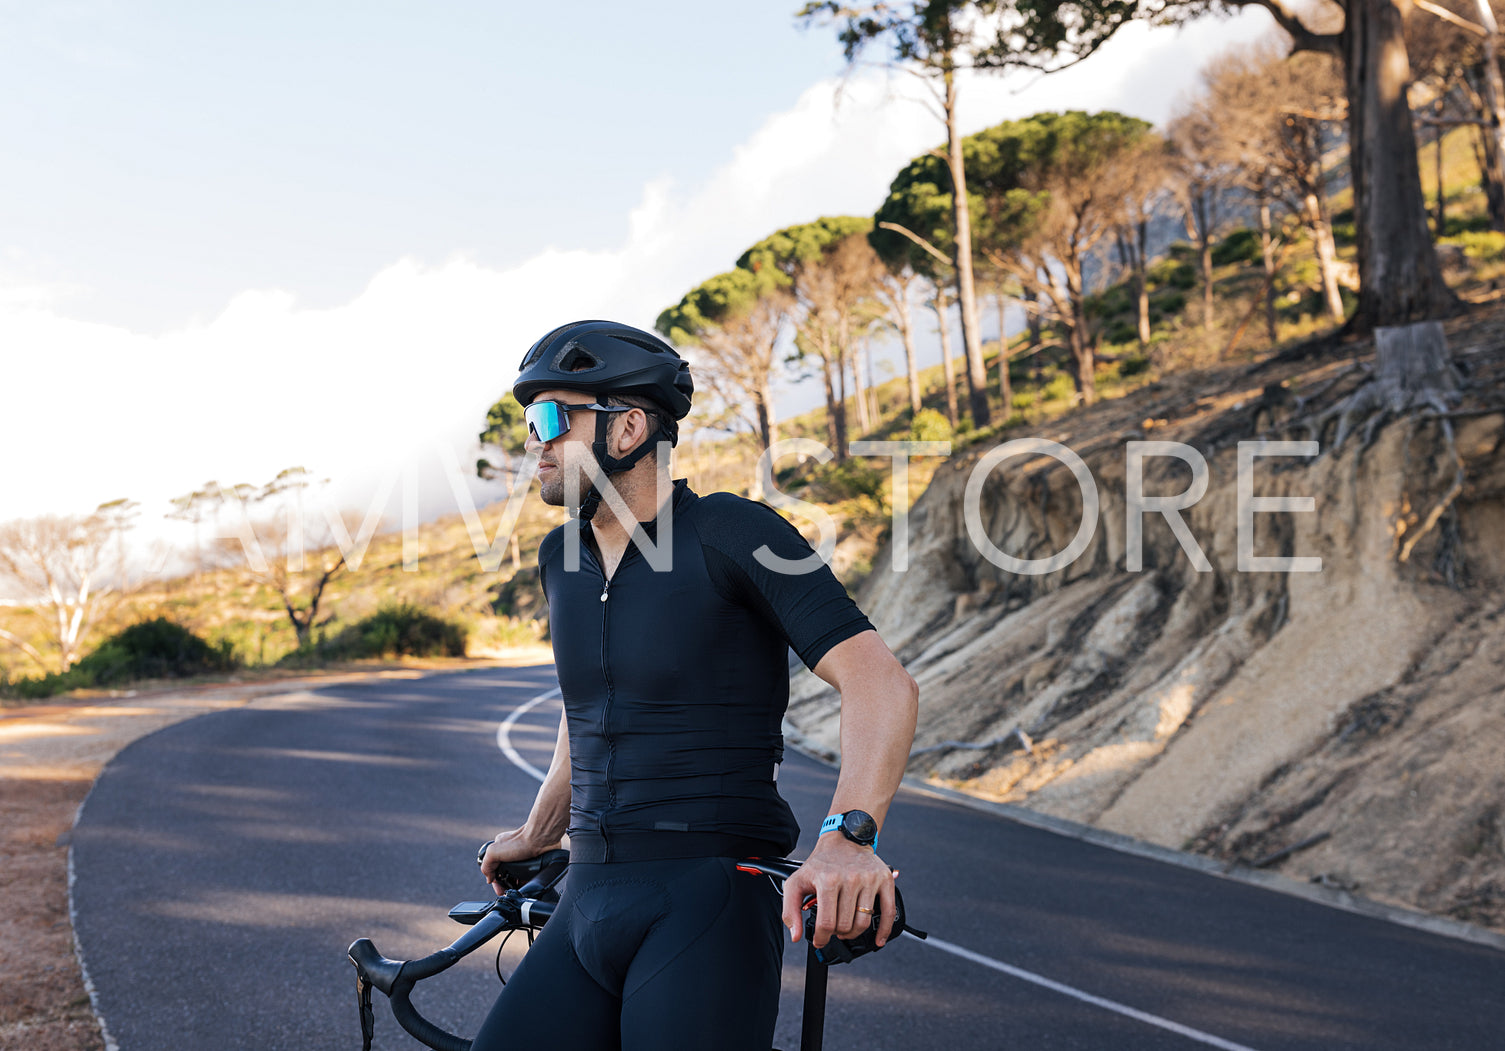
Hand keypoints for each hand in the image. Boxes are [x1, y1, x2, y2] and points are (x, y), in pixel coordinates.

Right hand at [479, 827, 559, 895]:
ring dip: (517, 884)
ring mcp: (523, 857)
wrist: (542, 839)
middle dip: (506, 884)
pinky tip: (527, 886)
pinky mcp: (535, 861)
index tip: (499, 890)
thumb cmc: (520, 841)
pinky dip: (528, 881)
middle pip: (506, 873)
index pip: (493, 869)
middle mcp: (511, 852)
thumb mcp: (494, 851)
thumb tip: (489, 878)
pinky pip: (529, 874)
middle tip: (507, 892)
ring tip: (518, 891)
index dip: (495, 881)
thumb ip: (486, 865)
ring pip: (518, 875)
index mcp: (500, 848)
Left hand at [781, 834, 895, 949]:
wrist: (844, 840)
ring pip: (864, 922)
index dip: (821, 937)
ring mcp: (869, 879)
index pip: (827, 923)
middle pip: (845, 925)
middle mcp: (851, 879)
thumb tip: (796, 936)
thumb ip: (790, 910)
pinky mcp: (884, 879)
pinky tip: (878, 939)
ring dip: (854, 933)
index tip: (820, 939)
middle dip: (836, 933)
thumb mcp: (796, 883)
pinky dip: (884, 930)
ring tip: (846, 927)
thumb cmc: (821, 864)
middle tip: (833, 928)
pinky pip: (888, 911)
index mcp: (828, 880)